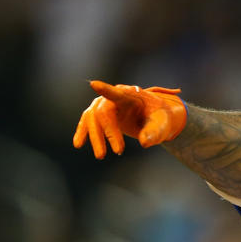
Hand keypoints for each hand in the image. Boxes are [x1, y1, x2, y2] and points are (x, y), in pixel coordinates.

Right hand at [73, 80, 187, 157]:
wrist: (156, 118)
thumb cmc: (160, 118)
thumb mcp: (163, 124)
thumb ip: (154, 132)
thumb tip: (144, 142)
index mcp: (131, 95)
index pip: (117, 93)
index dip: (106, 90)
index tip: (94, 85)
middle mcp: (114, 97)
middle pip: (103, 112)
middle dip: (108, 133)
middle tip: (119, 152)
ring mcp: (105, 104)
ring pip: (92, 118)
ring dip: (95, 138)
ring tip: (101, 157)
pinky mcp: (101, 114)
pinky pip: (87, 122)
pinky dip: (83, 133)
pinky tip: (78, 144)